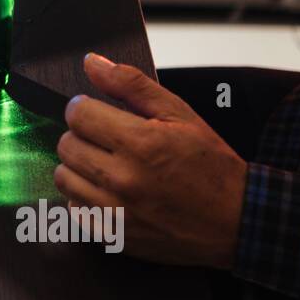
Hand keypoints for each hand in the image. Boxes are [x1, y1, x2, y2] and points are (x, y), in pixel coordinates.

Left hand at [54, 53, 247, 268]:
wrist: (236, 221)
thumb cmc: (211, 165)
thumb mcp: (180, 114)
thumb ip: (131, 84)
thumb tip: (92, 62)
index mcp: (140, 143)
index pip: (77, 114)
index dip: (84, 107)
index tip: (98, 112)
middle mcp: (123, 179)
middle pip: (66, 145)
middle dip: (82, 135)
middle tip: (108, 139)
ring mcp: (116, 212)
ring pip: (63, 177)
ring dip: (79, 166)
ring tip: (107, 165)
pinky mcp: (113, 236)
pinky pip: (74, 209)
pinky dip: (85, 198)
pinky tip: (110, 192)